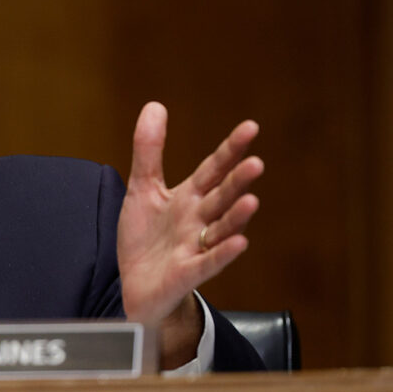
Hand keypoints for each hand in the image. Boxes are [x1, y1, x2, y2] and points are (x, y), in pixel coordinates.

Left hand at [117, 102, 261, 330]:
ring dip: (236, 217)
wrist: (136, 286)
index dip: (230, 150)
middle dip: (237, 182)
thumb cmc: (146, 238)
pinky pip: (208, 263)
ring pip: (221, 229)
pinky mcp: (187, 273)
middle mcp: (198, 220)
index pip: (213, 169)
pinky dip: (222, 254)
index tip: (251, 127)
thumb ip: (149, 151)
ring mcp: (195, 247)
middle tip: (256, 163)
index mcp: (189, 198)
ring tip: (251, 200)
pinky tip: (239, 243)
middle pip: (221, 197)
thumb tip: (155, 105)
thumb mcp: (143, 189)